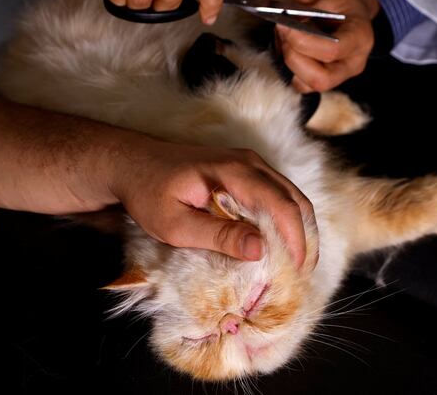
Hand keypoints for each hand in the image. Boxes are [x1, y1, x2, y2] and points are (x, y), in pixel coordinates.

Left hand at [112, 139, 313, 268]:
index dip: (296, 239)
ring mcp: (249, 163)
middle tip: (303, 273)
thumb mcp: (176, 225)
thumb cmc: (148, 193)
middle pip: (294, 199)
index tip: (297, 271)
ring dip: (299, 228)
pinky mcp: (245, 170)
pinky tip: (280, 244)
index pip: (281, 205)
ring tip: (297, 263)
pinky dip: (286, 219)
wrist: (131, 163)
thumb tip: (261, 249)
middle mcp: (249, 162)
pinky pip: (277, 193)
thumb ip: (219, 235)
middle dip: (304, 237)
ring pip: (290, 195)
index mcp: (234, 172)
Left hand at [276, 0, 379, 91]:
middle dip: (294, 57)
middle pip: (320, 79)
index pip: (332, 51)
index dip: (303, 41)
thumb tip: (281, 19)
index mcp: (360, 37)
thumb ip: (303, 7)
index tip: (285, 25)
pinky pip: (301, 84)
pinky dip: (289, 68)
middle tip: (284, 33)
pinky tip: (289, 47)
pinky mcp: (325, 79)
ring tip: (286, 38)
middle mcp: (353, 63)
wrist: (352, 7)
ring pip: (308, 85)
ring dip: (289, 63)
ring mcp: (340, 75)